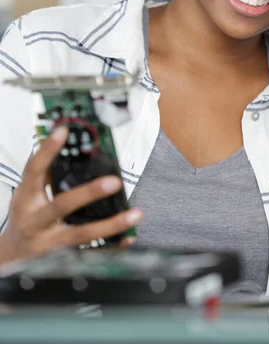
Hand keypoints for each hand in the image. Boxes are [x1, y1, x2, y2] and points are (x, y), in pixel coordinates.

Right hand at [0, 127, 142, 265]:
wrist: (11, 258)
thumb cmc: (24, 219)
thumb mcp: (27, 194)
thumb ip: (46, 172)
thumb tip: (66, 141)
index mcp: (26, 199)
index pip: (34, 170)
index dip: (47, 150)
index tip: (63, 132)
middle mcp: (36, 221)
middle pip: (62, 206)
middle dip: (89, 193)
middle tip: (113, 182)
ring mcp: (50, 243)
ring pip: (82, 234)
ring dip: (111, 224)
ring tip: (135, 213)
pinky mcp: (62, 259)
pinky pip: (91, 254)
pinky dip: (112, 246)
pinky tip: (129, 236)